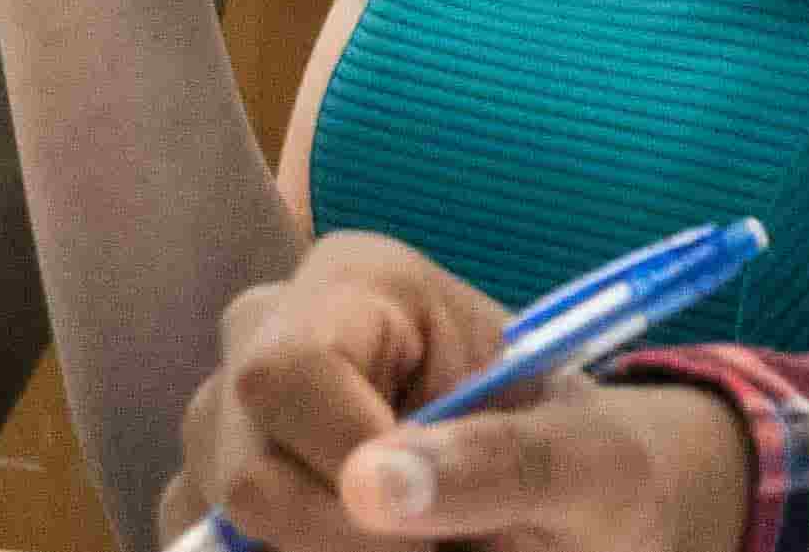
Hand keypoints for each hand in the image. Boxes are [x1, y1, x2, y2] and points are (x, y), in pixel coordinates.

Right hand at [169, 234, 753, 551]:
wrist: (574, 493)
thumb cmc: (590, 459)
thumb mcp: (591, 460)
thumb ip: (501, 459)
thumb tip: (374, 488)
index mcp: (359, 283)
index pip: (287, 374)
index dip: (344, 468)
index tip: (435, 534)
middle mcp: (268, 333)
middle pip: (239, 465)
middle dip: (341, 539)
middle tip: (444, 550)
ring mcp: (229, 418)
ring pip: (218, 525)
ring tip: (428, 547)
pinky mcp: (217, 492)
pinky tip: (368, 549)